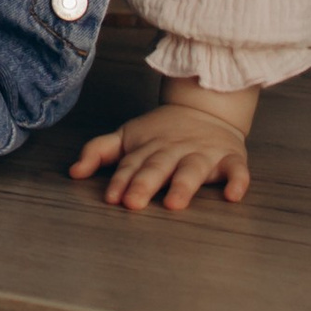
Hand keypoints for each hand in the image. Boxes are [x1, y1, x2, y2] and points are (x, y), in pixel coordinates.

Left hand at [69, 91, 254, 212]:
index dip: (121, 181)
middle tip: (133, 203)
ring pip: (193, 170)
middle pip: (157, 167)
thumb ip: (99, 151)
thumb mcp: (127, 137)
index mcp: (148, 148)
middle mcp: (174, 151)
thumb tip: (73, 172)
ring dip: (184, 185)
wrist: (206, 107)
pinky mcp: (230, 158)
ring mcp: (202, 154)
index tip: (112, 198)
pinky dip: (237, 181)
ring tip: (175, 202)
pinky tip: (233, 195)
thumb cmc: (160, 132)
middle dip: (144, 184)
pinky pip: (236, 170)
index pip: (131, 165)